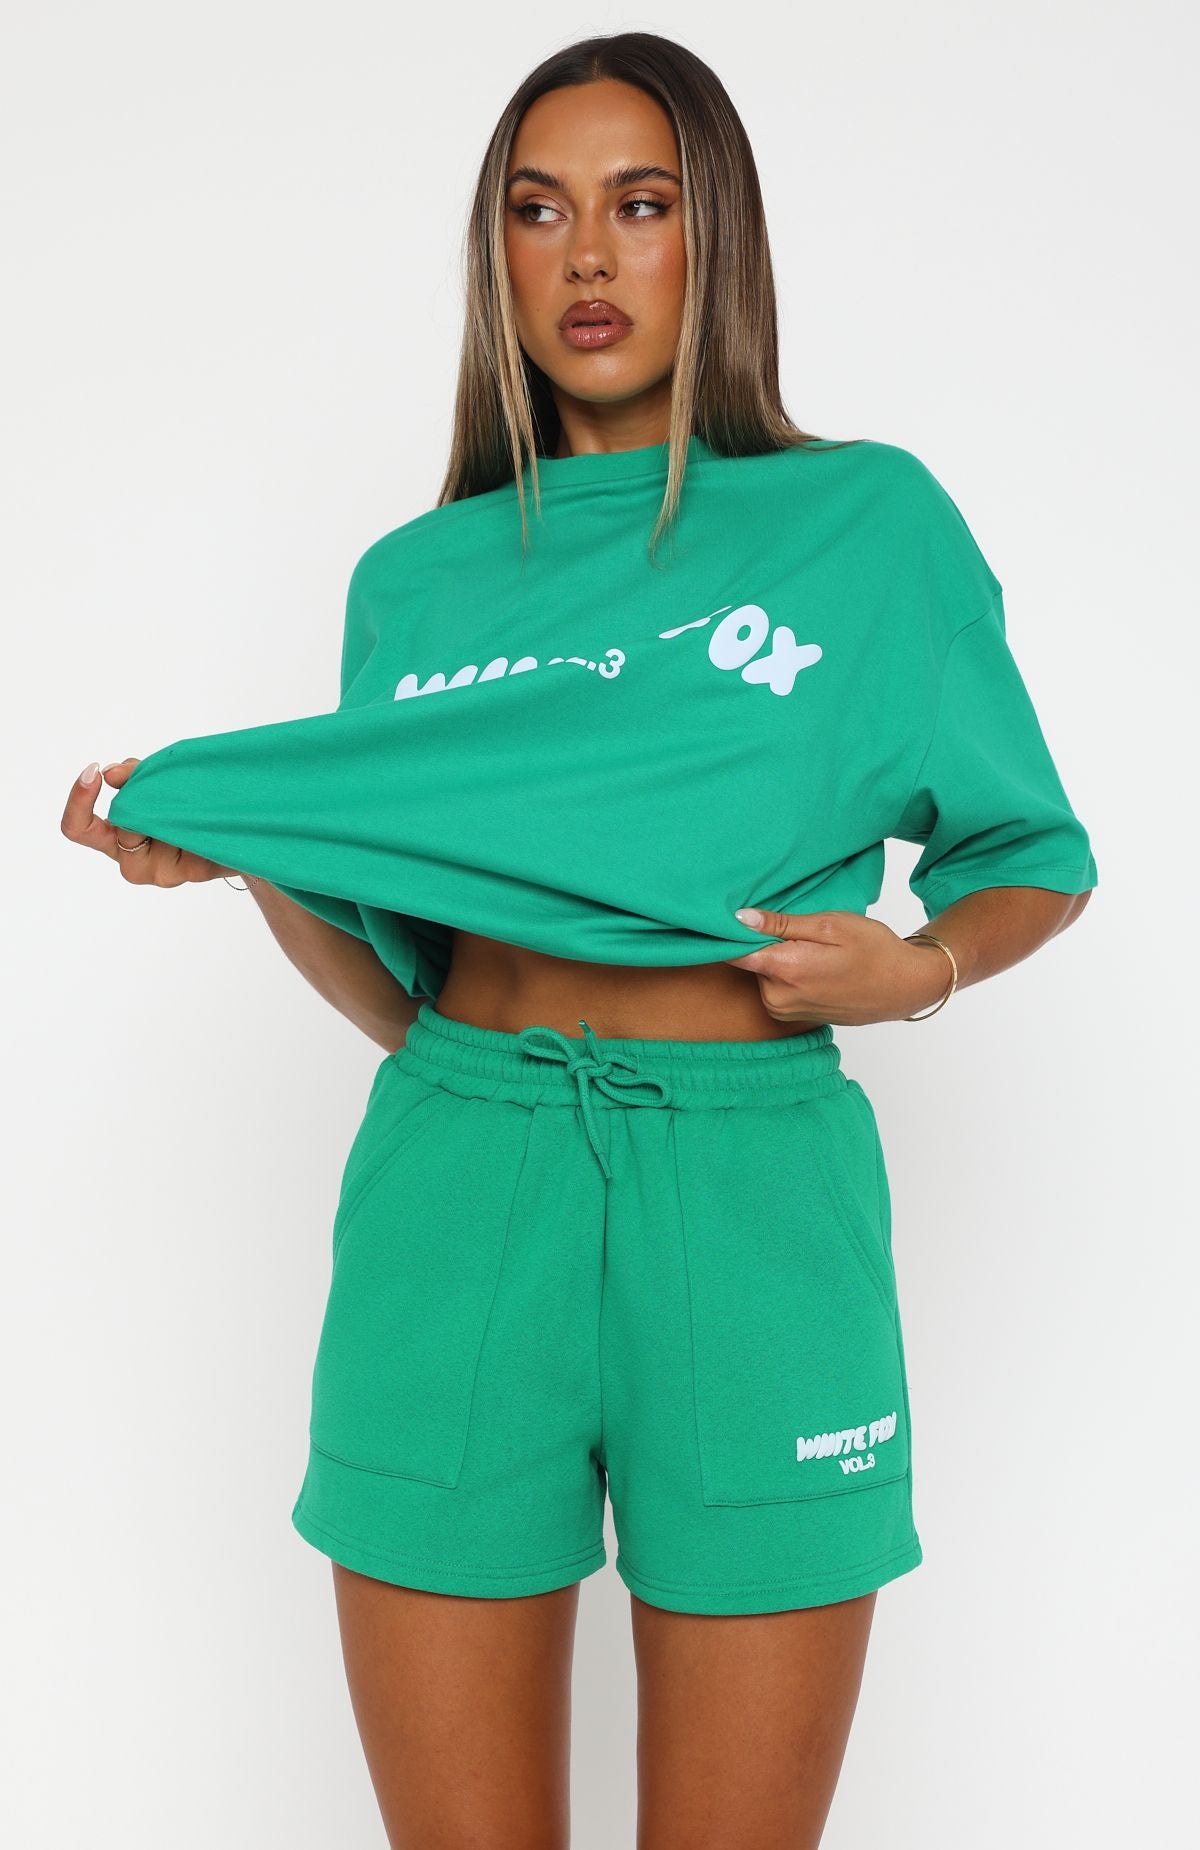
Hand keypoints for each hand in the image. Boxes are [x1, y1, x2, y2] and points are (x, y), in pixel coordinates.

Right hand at [61, 759, 238, 886]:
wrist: (243, 830)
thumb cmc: (193, 804)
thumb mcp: (159, 780)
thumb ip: (133, 776)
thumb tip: (110, 774)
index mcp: (116, 839)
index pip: (78, 828)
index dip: (78, 800)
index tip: (94, 772)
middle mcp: (134, 863)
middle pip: (119, 819)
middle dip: (140, 791)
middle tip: (163, 780)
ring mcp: (161, 873)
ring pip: (150, 823)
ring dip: (168, 800)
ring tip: (194, 801)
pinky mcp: (191, 872)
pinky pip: (181, 834)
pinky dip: (187, 814)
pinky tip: (202, 811)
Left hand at [725, 907, 952, 1025]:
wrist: (903, 987)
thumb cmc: (873, 950)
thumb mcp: (830, 925)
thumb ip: (782, 923)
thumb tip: (739, 918)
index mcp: (785, 970)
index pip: (733, 952)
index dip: (729, 932)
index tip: (729, 916)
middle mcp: (777, 997)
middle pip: (749, 960)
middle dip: (764, 941)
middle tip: (797, 928)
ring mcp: (783, 1010)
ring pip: (761, 973)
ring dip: (776, 958)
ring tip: (811, 947)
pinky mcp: (789, 1016)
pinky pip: (773, 988)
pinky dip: (785, 974)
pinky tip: (812, 965)